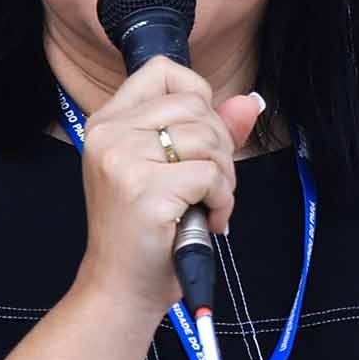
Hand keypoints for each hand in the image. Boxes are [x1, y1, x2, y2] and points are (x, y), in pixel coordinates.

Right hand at [71, 60, 265, 317]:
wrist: (120, 288)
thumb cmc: (145, 233)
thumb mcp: (171, 172)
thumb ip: (209, 131)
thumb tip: (251, 102)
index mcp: (107, 122)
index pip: (162, 71)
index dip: (198, 98)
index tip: (199, 139)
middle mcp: (109, 134)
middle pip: (195, 106)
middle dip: (220, 146)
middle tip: (210, 185)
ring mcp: (123, 160)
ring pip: (208, 138)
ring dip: (224, 176)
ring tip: (208, 204)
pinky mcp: (146, 190)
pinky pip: (212, 174)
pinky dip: (223, 200)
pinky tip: (208, 221)